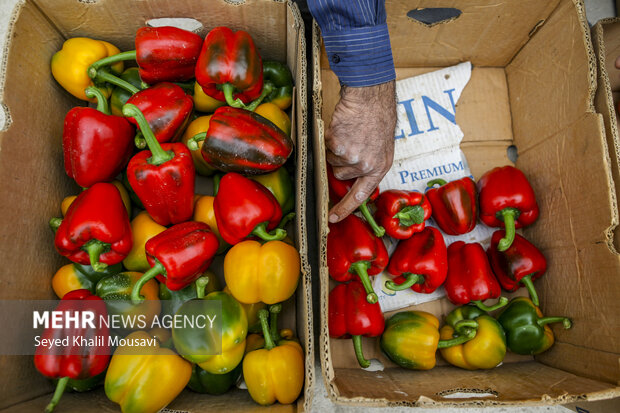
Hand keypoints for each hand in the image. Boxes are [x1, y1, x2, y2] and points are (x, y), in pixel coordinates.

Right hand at [326, 81, 396, 222]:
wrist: (370, 96)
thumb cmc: (377, 117)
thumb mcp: (381, 146)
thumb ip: (369, 163)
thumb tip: (353, 177)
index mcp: (379, 167)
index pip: (360, 195)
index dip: (345, 208)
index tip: (332, 218)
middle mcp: (365, 165)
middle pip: (341, 174)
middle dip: (341, 160)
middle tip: (351, 142)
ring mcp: (350, 155)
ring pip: (331, 160)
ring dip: (335, 148)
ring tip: (349, 132)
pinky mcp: (337, 144)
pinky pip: (325, 147)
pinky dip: (330, 137)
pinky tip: (342, 126)